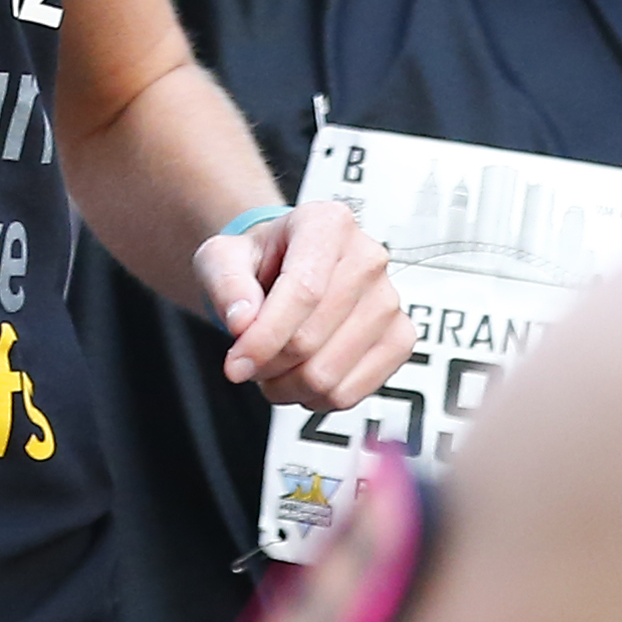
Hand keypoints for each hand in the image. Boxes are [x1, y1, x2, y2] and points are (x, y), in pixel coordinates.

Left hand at [196, 200, 415, 411]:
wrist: (285, 267)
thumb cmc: (260, 259)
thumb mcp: (223, 256)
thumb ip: (226, 283)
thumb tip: (242, 321)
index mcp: (328, 223)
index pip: (303, 290)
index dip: (265, 337)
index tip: (236, 363)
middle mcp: (367, 257)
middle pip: (312, 338)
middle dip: (268, 363)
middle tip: (248, 360)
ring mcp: (388, 300)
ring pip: (329, 374)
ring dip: (287, 385)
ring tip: (272, 366)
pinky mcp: (399, 339)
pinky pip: (352, 393)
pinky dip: (315, 399)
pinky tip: (300, 376)